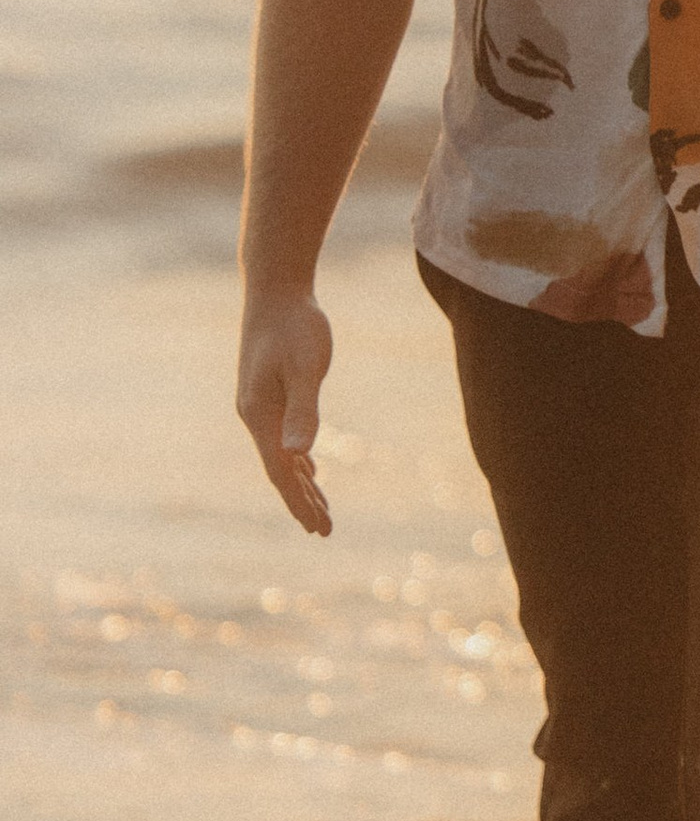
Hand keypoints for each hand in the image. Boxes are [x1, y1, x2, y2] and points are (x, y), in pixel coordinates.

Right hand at [238, 289, 334, 534]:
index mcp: (260, 415)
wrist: (275, 290)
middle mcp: (255, 416)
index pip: (280, 472)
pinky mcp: (269, 394)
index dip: (299, 502)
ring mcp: (260, 406)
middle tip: (324, 530)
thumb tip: (299, 455)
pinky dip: (297, 460)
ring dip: (301, 484)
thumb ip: (303, 410)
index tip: (318, 528)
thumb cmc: (296, 326)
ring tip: (320, 511)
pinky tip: (309, 469)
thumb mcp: (305, 366)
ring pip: (281, 456)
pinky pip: (283, 438)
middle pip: (279, 470)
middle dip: (301, 501)